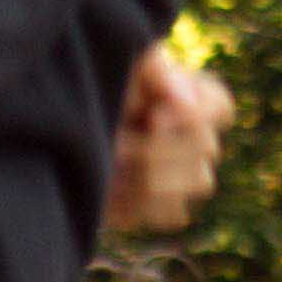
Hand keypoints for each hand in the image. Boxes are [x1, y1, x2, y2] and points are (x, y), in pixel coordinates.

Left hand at [108, 46, 230, 234]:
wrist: (63, 133)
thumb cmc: (92, 90)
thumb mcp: (116, 69)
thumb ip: (150, 70)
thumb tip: (181, 99)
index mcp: (193, 96)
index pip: (219, 106)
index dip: (192, 116)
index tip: (152, 119)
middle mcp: (198, 136)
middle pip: (207, 147)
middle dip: (157, 146)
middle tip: (116, 142)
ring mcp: (188, 175)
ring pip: (200, 181)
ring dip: (151, 174)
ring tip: (113, 162)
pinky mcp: (167, 207)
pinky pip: (174, 212)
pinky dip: (142, 202)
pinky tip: (115, 187)